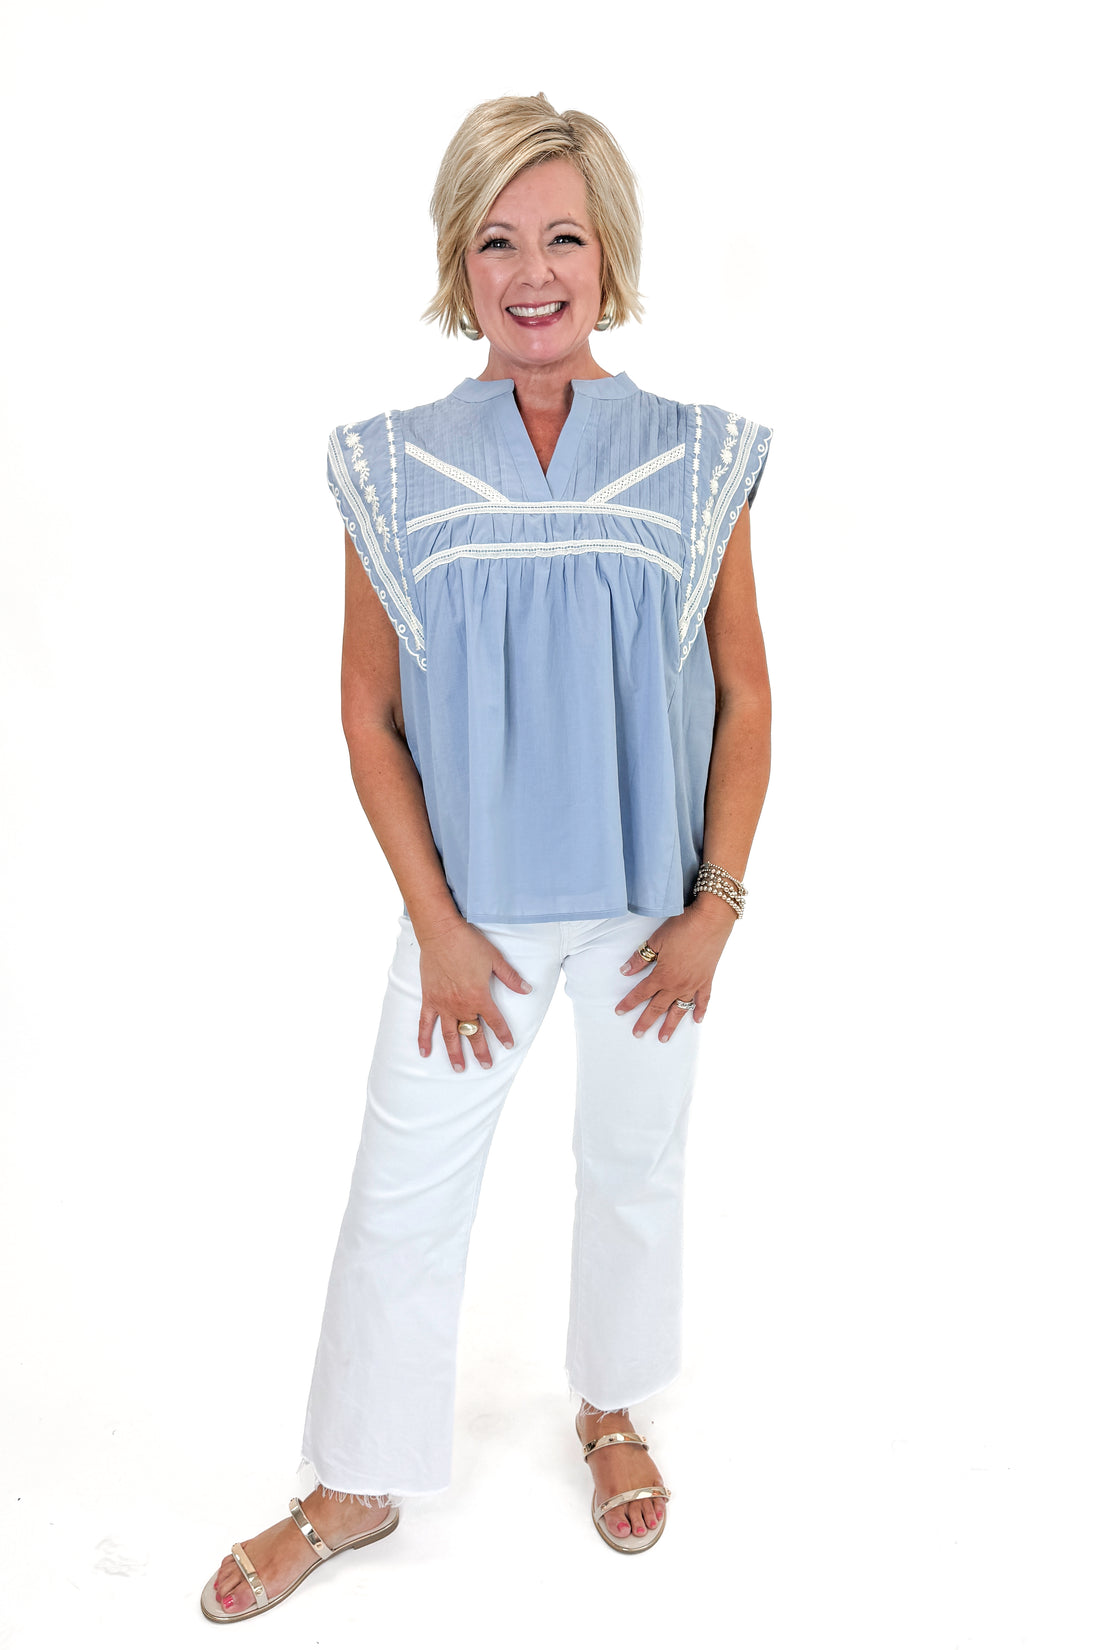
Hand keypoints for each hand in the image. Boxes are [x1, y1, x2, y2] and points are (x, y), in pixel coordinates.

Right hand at [416, 917, 532, 1071]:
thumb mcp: (495, 959)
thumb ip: (510, 977)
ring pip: (450, 1035)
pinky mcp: (429, 999)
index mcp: (480, 997)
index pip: (495, 1022)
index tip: (509, 1045)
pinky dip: (424, 1038)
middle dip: (481, 1051)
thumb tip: (527, 989)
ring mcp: (443, 1005)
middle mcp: (461, 1005)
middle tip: (486, 1066)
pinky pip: (425, 1023)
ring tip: (459, 1068)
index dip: (503, 1034)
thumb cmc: (469, 944)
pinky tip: (424, 1052)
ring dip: (455, 1053)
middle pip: (473, 1034)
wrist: (441, 933)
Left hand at [615, 900, 737, 1040]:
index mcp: (663, 975)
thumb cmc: (683, 927)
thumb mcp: (656, 940)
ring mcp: (694, 984)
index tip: (619, 1012)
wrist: (711, 921)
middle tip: (637, 1034)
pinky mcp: (707, 980)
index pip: (641, 993)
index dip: (629, 1003)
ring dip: (671, 1025)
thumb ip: (641, 958)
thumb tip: (625, 971)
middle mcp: (678, 984)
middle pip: (658, 1007)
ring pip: (680, 1010)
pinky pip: (703, 1000)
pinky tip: (697, 1020)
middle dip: (646, 1021)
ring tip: (663, 1038)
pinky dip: (700, 1011)